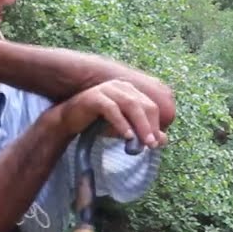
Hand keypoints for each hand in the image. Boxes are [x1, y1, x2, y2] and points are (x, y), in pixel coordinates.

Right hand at [52, 79, 167, 148]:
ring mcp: (107, 90)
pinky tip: (127, 136)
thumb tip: (163, 141)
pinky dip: (121, 123)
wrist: (68, 121)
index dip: (156, 124)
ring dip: (140, 126)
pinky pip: (112, 110)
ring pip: (131, 106)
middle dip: (150, 126)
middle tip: (152, 145)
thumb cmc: (98, 123)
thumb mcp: (124, 129)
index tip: (157, 143)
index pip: (150, 106)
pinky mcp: (95, 97)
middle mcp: (120, 86)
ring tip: (144, 143)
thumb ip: (142, 132)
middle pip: (143, 105)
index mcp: (130, 90)